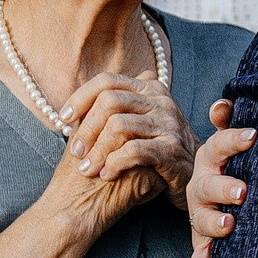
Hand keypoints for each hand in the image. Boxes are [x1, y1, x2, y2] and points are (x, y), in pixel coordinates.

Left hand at [55, 68, 195, 205]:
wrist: (193, 176)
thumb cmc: (157, 150)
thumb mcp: (137, 123)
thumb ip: (112, 111)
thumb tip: (73, 104)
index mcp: (148, 88)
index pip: (107, 81)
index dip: (80, 98)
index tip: (64, 119)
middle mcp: (160, 100)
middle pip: (109, 101)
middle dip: (86, 128)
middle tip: (75, 152)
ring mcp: (169, 123)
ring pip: (118, 126)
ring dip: (97, 150)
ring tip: (87, 169)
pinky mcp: (172, 149)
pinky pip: (133, 150)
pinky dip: (114, 163)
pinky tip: (107, 174)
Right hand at [188, 100, 254, 257]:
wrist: (220, 197)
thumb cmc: (233, 167)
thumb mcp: (232, 144)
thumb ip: (229, 123)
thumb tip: (224, 103)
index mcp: (210, 162)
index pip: (218, 146)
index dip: (233, 140)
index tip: (254, 135)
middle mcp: (202, 189)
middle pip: (207, 187)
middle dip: (223, 188)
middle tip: (244, 191)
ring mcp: (201, 218)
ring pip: (202, 223)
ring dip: (214, 224)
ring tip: (229, 225)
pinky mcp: (204, 246)